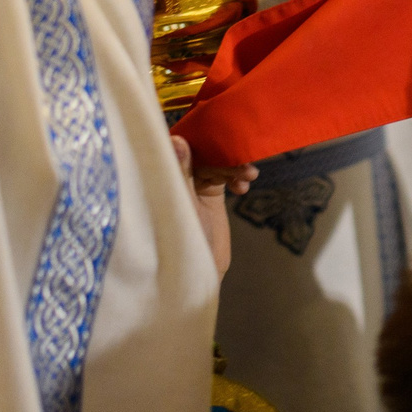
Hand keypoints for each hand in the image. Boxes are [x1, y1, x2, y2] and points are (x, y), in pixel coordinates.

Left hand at [171, 134, 258, 279]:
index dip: (200, 138)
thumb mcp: (182, 206)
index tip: (221, 136)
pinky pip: (225, 175)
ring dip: (235, 166)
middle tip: (244, 164)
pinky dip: (237, 177)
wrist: (196, 274)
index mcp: (162, 175)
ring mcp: (194, 184)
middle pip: (202, 152)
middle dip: (225, 155)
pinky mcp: (209, 194)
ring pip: (216, 163)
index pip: (179, 145)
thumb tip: (177, 139)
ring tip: (249, 175)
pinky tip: (245, 187)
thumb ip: (181, 174)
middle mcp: (176, 175)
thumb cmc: (179, 243)